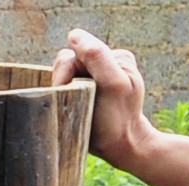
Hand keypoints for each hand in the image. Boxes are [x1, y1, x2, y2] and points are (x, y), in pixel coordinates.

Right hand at [50, 29, 155, 168]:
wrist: (124, 147)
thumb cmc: (116, 121)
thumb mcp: (111, 85)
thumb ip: (96, 56)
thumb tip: (73, 35)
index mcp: (113, 57)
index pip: (74, 54)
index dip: (64, 74)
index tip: (67, 95)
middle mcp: (106, 64)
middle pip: (69, 64)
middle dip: (64, 84)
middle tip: (73, 106)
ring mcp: (98, 79)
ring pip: (67, 77)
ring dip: (66, 93)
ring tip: (77, 110)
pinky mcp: (91, 94)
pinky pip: (70, 88)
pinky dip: (67, 99)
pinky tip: (76, 111)